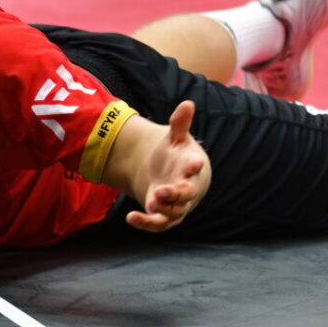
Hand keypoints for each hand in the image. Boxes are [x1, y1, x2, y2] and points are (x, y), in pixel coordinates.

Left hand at [125, 100, 210, 232]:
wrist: (175, 177)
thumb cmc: (177, 156)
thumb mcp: (176, 138)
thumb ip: (180, 124)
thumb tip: (187, 103)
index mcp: (193, 169)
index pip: (196, 168)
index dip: (195, 166)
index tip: (194, 163)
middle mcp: (188, 189)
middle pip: (186, 195)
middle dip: (175, 194)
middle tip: (162, 191)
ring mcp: (177, 205)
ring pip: (173, 212)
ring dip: (162, 209)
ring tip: (150, 203)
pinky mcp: (164, 216)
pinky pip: (157, 223)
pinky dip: (145, 223)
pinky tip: (131, 218)